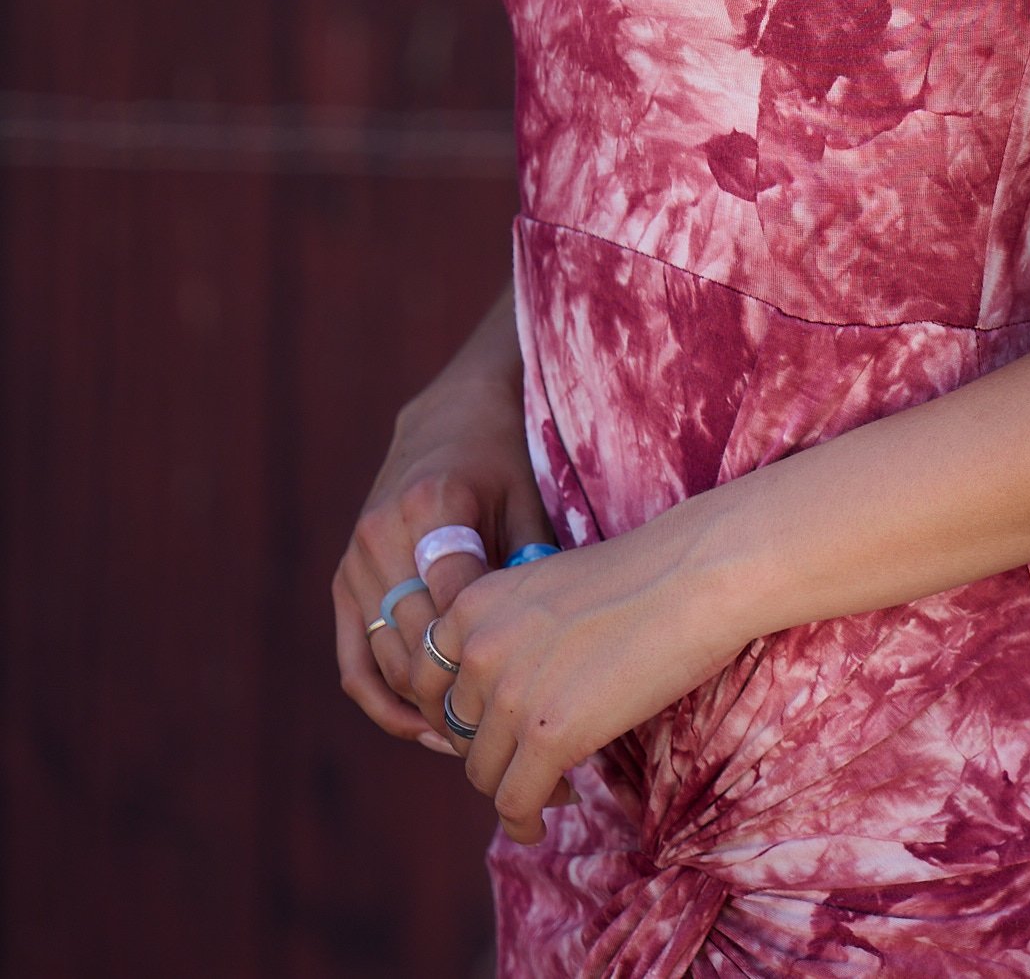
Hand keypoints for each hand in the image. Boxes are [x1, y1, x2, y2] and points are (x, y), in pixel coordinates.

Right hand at [334, 299, 555, 762]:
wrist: (450, 417)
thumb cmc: (505, 463)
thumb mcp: (531, 502)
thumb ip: (534, 573)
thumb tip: (553, 656)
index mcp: (435, 507)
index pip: (456, 611)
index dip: (489, 666)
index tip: (530, 703)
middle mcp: (384, 535)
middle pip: (417, 647)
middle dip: (460, 700)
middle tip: (508, 741)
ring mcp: (356, 561)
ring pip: (384, 662)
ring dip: (424, 709)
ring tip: (474, 743)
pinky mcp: (344, 582)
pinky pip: (355, 661)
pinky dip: (384, 701)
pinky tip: (424, 729)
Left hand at [411, 506, 749, 842]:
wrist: (693, 576)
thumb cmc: (640, 575)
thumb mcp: (547, 588)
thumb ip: (511, 631)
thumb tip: (501, 694)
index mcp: (474, 603)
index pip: (425, 680)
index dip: (455, 712)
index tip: (488, 727)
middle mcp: (479, 648)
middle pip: (456, 730)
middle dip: (489, 749)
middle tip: (529, 757)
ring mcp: (511, 694)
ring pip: (481, 772)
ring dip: (511, 787)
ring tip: (551, 783)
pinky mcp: (550, 735)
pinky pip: (514, 801)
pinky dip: (524, 819)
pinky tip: (545, 816)